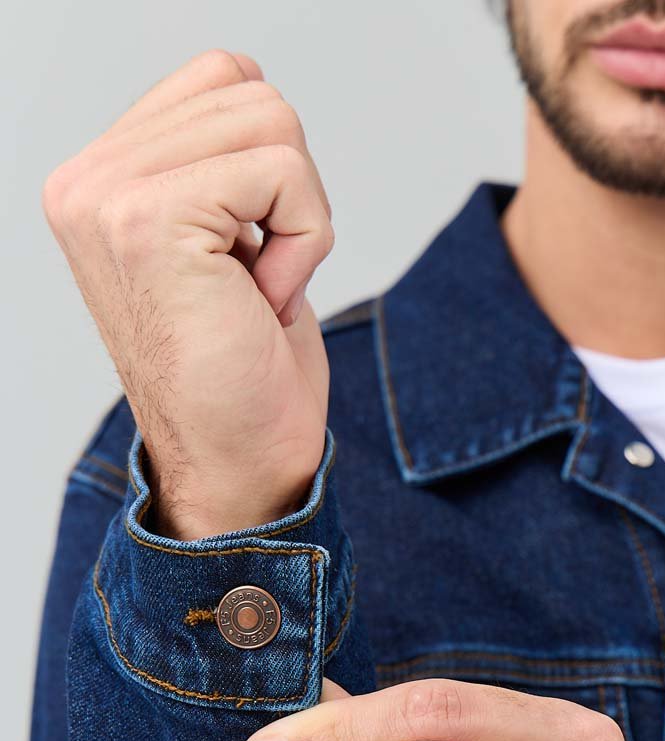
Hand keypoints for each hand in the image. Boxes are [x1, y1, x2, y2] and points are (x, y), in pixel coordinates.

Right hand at [41, 48, 333, 537]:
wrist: (237, 464)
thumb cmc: (244, 370)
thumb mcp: (224, 242)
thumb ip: (214, 159)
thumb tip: (251, 91)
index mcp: (101, 180)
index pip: (222, 80)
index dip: (272, 168)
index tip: (247, 256)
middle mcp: (88, 181)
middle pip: (251, 92)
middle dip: (290, 193)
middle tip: (258, 282)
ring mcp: (108, 198)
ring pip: (272, 122)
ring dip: (299, 219)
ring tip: (258, 290)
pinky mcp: (148, 221)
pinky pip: (283, 174)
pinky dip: (304, 243)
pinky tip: (265, 301)